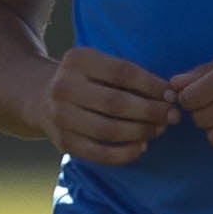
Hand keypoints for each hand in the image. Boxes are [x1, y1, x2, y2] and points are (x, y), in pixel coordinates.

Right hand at [41, 47, 176, 165]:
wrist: (40, 96)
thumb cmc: (85, 79)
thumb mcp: (99, 64)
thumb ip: (131, 76)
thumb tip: (169, 94)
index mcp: (77, 60)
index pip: (122, 72)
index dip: (151, 85)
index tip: (172, 95)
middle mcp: (64, 87)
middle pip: (116, 103)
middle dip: (151, 112)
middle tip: (172, 116)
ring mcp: (60, 116)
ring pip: (108, 130)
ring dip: (140, 132)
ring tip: (158, 130)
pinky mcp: (63, 141)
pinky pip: (99, 153)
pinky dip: (124, 153)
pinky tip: (141, 146)